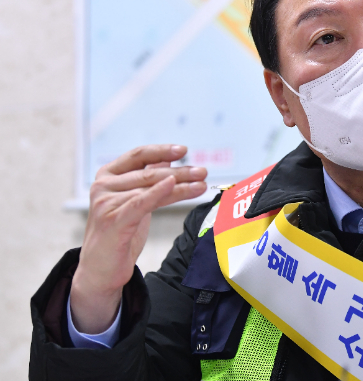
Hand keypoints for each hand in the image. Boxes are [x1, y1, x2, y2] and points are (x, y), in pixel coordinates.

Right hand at [70, 145, 206, 333]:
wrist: (100, 270)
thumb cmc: (120, 233)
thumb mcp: (135, 201)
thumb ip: (147, 180)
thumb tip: (167, 159)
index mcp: (107, 175)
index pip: (138, 156)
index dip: (162, 151)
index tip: (184, 150)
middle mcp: (103, 186)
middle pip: (150, 174)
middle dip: (180, 172)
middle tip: (203, 171)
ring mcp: (106, 203)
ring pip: (151, 189)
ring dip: (180, 186)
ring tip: (202, 184)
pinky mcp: (113, 221)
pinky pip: (141, 203)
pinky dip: (158, 192)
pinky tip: (174, 185)